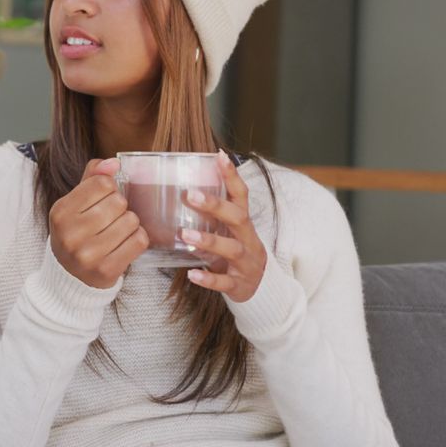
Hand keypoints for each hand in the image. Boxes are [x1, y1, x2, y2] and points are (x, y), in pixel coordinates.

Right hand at [49, 158, 148, 288]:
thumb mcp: (75, 204)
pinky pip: (139, 241)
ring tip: (117, 232)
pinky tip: (125, 243)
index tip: (103, 200)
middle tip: (111, 219)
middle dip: (121, 208)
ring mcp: (87, 254)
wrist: (69, 278)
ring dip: (130, 224)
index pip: (102, 183)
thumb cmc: (76, 234)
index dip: (110, 189)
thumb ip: (92, 178)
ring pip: (131, 221)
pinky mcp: (106, 270)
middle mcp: (70, 233)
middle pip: (119, 202)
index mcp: (61, 212)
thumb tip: (114, 162)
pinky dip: (137, 239)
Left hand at [179, 151, 267, 302]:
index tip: (219, 156)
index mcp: (244, 224)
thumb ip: (212, 216)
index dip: (232, 176)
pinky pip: (224, 282)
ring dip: (208, 241)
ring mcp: (245, 263)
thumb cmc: (238, 254)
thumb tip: (182, 190)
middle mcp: (248, 240)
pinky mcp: (239, 284)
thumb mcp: (230, 233)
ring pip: (231, 249)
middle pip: (238, 218)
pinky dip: (208, 278)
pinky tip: (192, 274)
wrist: (263, 290)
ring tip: (184, 234)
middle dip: (216, 206)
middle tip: (190, 194)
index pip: (241, 195)